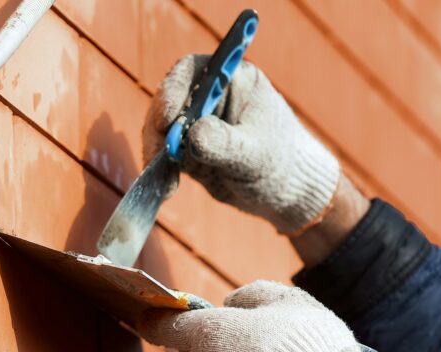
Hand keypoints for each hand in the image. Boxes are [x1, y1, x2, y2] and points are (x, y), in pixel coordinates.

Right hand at [143, 54, 340, 234]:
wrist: (284, 192)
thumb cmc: (280, 162)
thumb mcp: (255, 153)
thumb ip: (224, 143)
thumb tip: (192, 135)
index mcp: (233, 80)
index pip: (193, 71)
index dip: (173, 89)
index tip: (167, 118)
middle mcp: (209, 97)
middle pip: (169, 101)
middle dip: (159, 129)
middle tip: (159, 157)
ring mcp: (195, 123)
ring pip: (160, 130)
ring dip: (156, 153)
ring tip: (167, 184)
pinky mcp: (187, 149)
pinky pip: (163, 155)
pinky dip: (160, 170)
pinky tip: (166, 189)